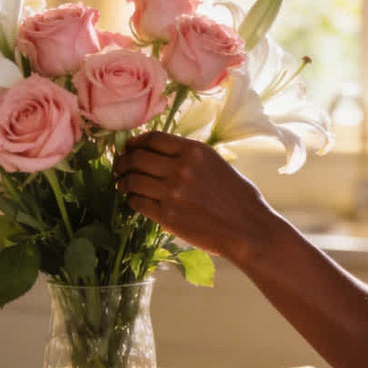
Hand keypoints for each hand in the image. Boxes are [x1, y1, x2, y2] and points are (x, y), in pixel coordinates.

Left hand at [114, 131, 288, 261]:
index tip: (129, 148)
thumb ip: (188, 157)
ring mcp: (172, 192)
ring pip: (132, 180)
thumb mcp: (215, 164)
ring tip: (124, 186)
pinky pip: (137, 203)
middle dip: (123, 163)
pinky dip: (131, 200)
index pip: (153, 138)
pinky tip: (135, 201)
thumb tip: (158, 153)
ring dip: (123, 183)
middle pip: (137, 158)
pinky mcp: (167, 216)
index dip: (135, 142)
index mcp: (194, 151)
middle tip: (119, 168)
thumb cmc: (237, 197)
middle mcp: (181, 168)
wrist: (247, 229)